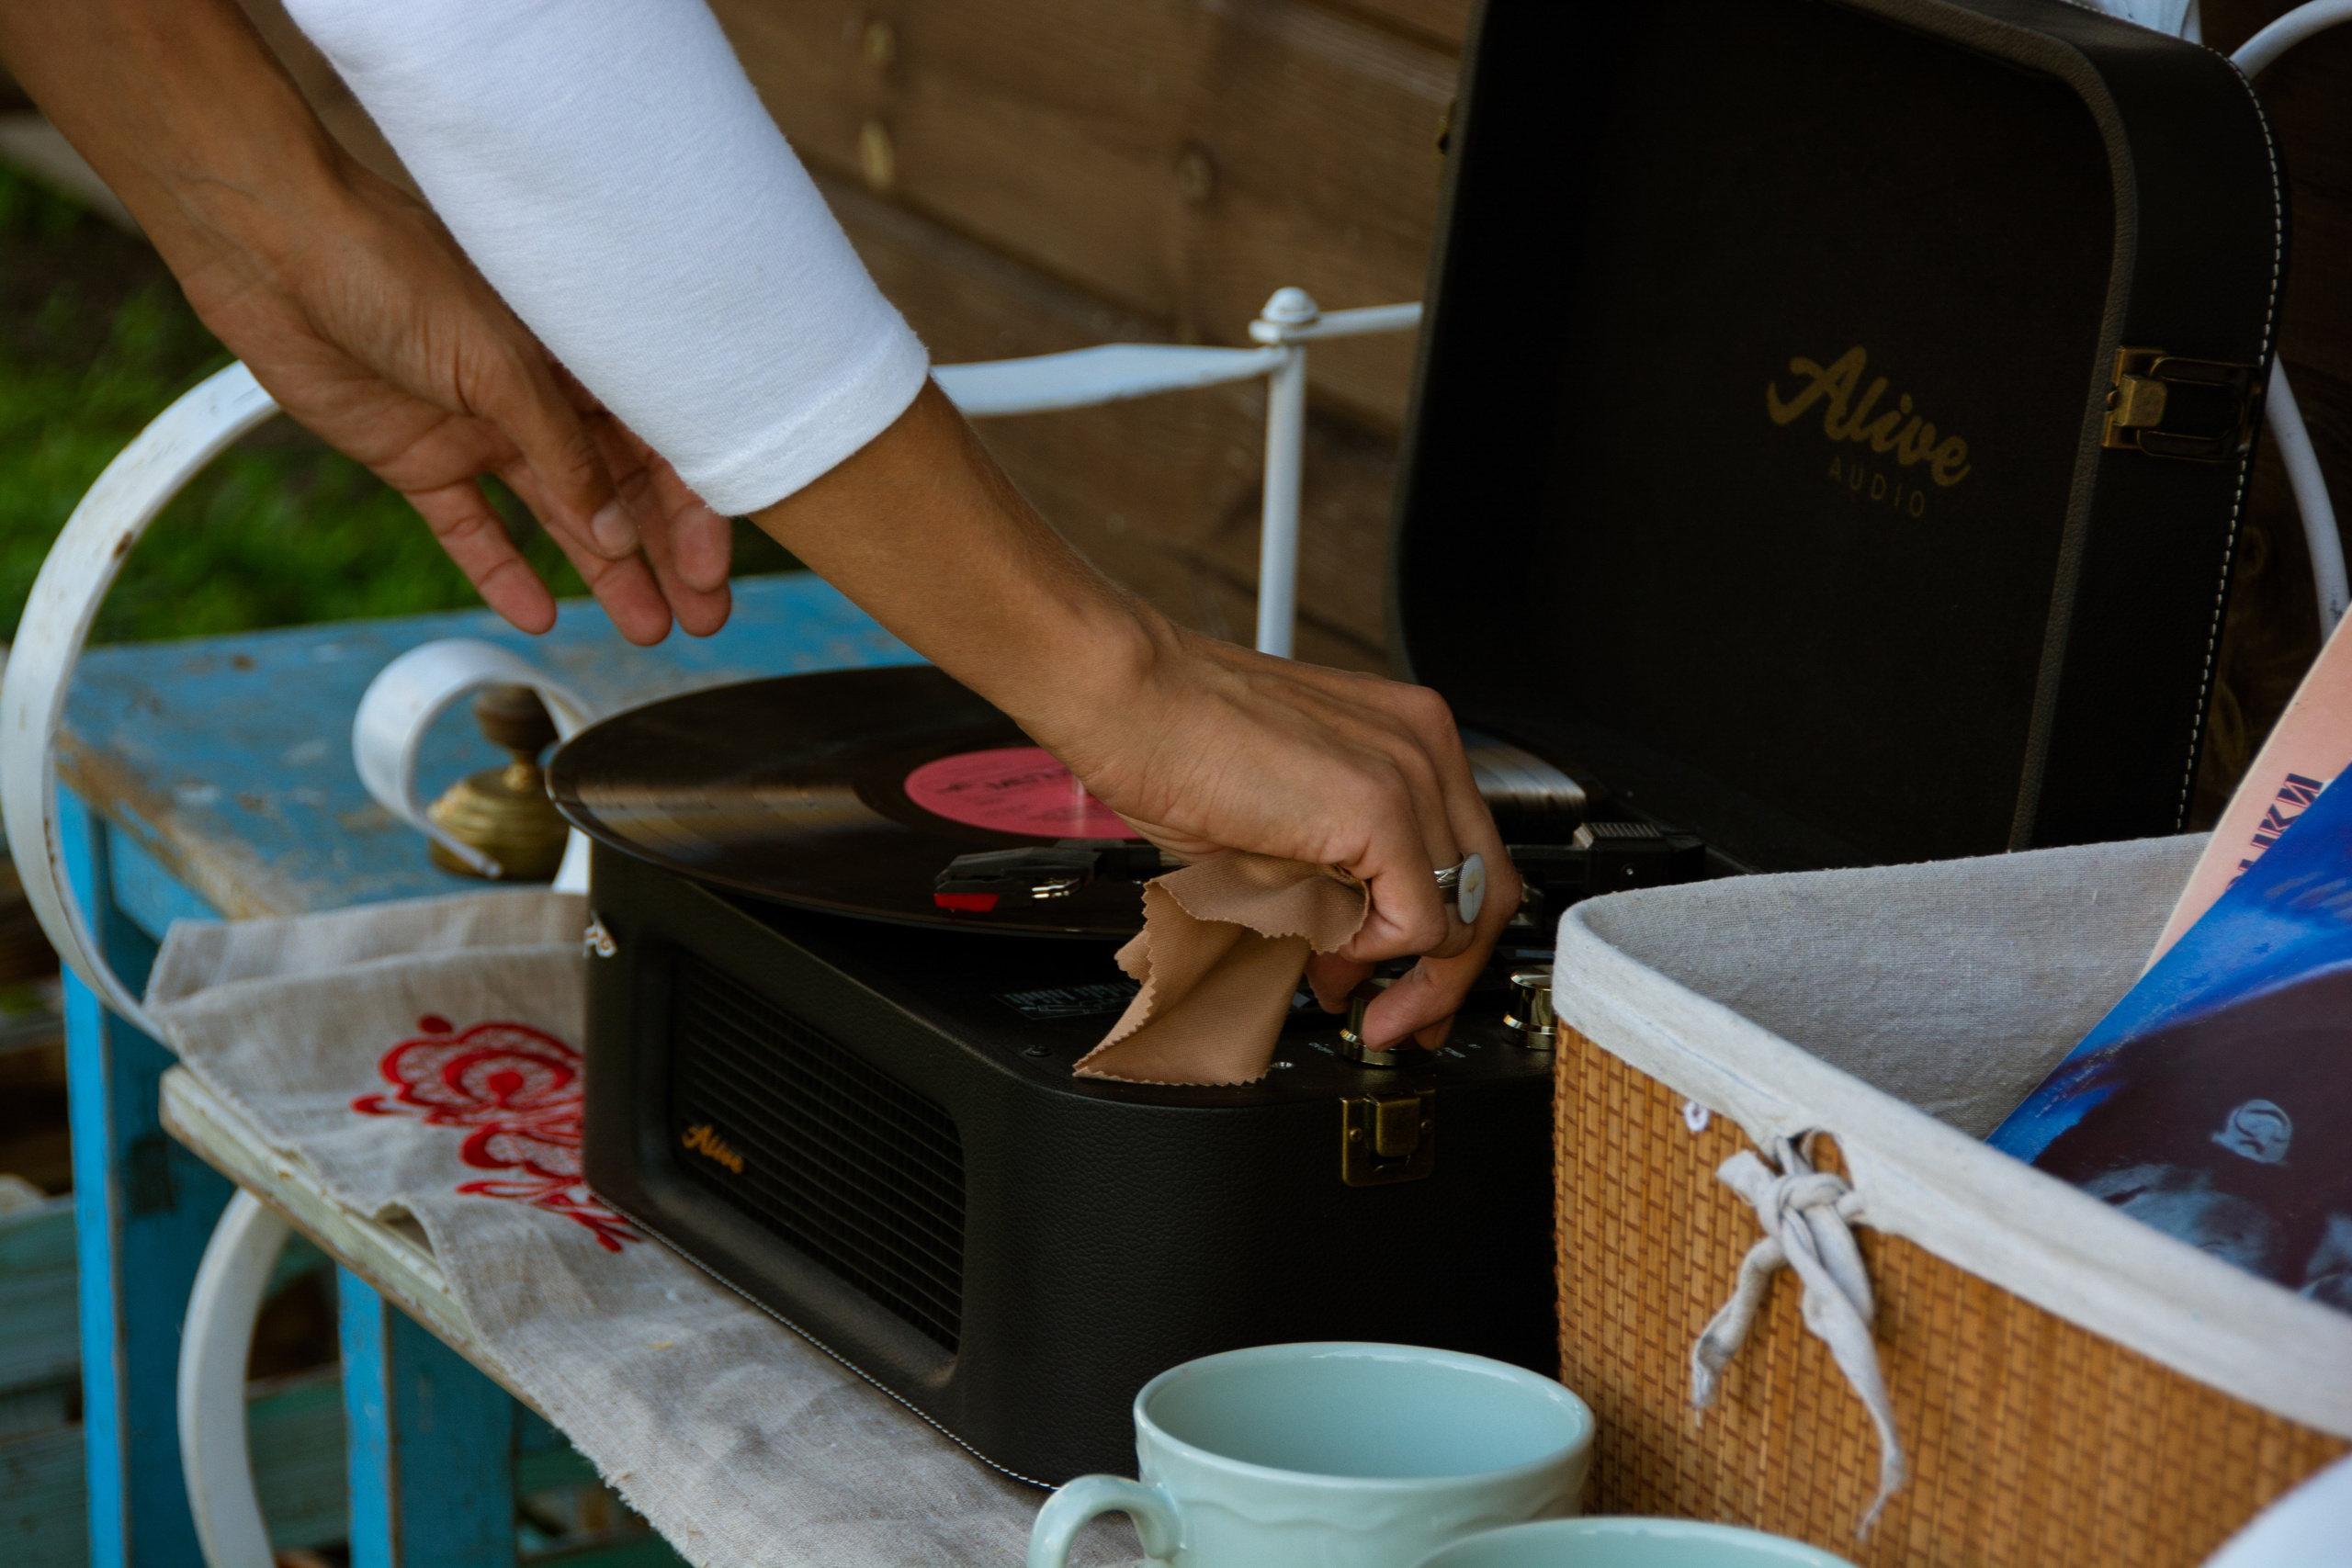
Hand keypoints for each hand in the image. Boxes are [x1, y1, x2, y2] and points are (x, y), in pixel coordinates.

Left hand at [169, 161, 734, 645]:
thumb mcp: (500, 365)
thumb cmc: (393, 270)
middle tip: (703, 619)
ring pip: (559, 519)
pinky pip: (471, 528)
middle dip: (665, 556)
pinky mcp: (418, 458)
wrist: (274, 250)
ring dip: (605, 575)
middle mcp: (538, 397)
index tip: (712, 569)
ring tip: (648, 630)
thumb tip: (617, 536)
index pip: (658, 445)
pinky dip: (503, 571)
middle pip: (619, 492)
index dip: (691, 510)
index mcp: (576, 356)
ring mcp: (480, 431)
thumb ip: (562, 454)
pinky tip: (539, 614)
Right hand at [749, 383, 1514, 1047]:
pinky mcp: (1380, 808)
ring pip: (1465, 911)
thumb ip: (1337, 875)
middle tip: (1395, 1018)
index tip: (1407, 985)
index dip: (1445, 938)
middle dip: (1444, 975)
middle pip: (1489, 888)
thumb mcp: (1283, 820)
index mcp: (1409, 736)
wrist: (1126, 696)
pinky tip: (1321, 945)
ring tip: (1339, 989)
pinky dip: (1375, 951)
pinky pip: (1419, 919)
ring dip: (1405, 972)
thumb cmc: (1175, 743)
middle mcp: (1426, 745)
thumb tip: (1351, 947)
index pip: (1472, 856)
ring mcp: (1411, 773)